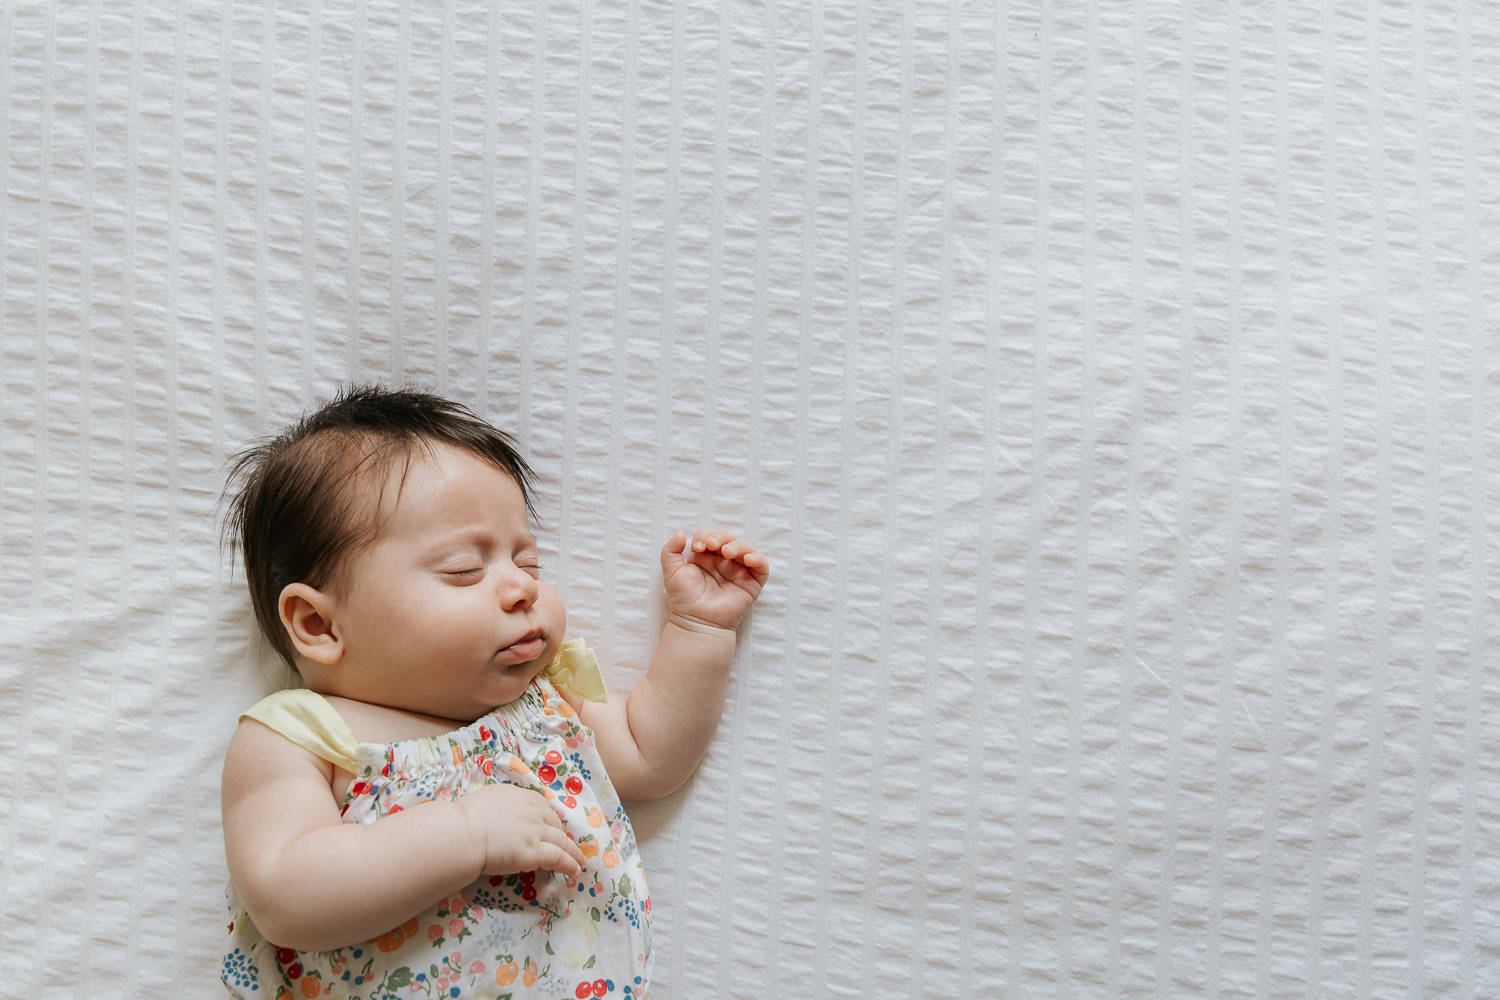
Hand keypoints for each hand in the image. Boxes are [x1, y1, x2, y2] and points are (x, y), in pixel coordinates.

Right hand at [456, 783, 585, 876]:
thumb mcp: (486, 801)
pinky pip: (559, 858)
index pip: (542, 807)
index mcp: (520, 796)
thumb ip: (500, 806)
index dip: (550, 819)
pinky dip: (570, 864)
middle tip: (567, 845)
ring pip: (562, 841)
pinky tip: (574, 870)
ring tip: (580, 860)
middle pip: (555, 823)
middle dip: (562, 835)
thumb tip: (499, 814)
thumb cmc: (464, 819)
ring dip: (573, 852)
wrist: (461, 833)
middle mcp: (532, 811)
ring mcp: (536, 832)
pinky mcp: (536, 852)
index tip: (553, 827)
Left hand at [660, 530, 770, 629]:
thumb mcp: (671, 571)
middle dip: (721, 537)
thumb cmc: (684, 598)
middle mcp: (724, 561)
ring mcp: (739, 570)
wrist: (696, 620)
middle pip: (729, 538)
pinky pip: (762, 566)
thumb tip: (680, 532)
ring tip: (727, 552)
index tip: (697, 547)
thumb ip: (670, 550)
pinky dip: (758, 559)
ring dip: (738, 545)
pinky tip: (748, 559)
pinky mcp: (752, 582)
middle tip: (712, 545)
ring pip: (746, 548)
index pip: (711, 536)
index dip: (706, 535)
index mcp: (707, 556)